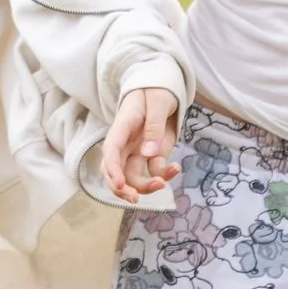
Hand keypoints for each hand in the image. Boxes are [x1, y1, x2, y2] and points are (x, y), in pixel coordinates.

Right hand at [100, 87, 180, 203]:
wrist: (162, 89)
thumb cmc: (155, 91)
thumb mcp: (157, 103)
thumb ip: (153, 128)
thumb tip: (149, 154)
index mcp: (122, 128)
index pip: (111, 151)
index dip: (113, 170)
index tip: (121, 185)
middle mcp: (125, 143)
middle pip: (115, 171)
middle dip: (122, 188)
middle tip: (136, 199)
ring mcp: (137, 151)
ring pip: (133, 177)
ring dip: (145, 186)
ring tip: (163, 183)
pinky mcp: (152, 155)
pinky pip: (154, 171)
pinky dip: (165, 175)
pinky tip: (176, 168)